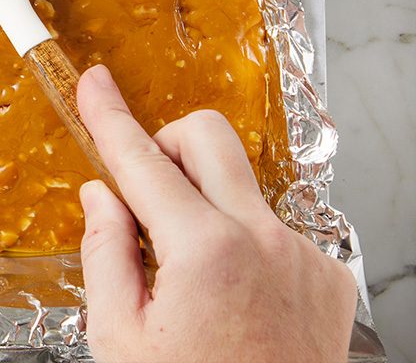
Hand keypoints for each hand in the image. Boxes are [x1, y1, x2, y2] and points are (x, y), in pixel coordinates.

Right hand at [76, 65, 357, 362]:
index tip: (93, 83)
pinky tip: (229, 297)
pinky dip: (240, 243)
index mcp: (203, 252)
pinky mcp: (326, 277)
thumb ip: (106, 253)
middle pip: (208, 139)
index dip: (108, 116)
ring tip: (186, 274)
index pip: (141, 161)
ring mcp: (301, 257)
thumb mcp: (119, 338)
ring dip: (202, 204)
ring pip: (239, 187)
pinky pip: (271, 229)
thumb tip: (103, 197)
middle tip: (141, 185)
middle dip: (165, 144)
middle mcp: (262, 240)